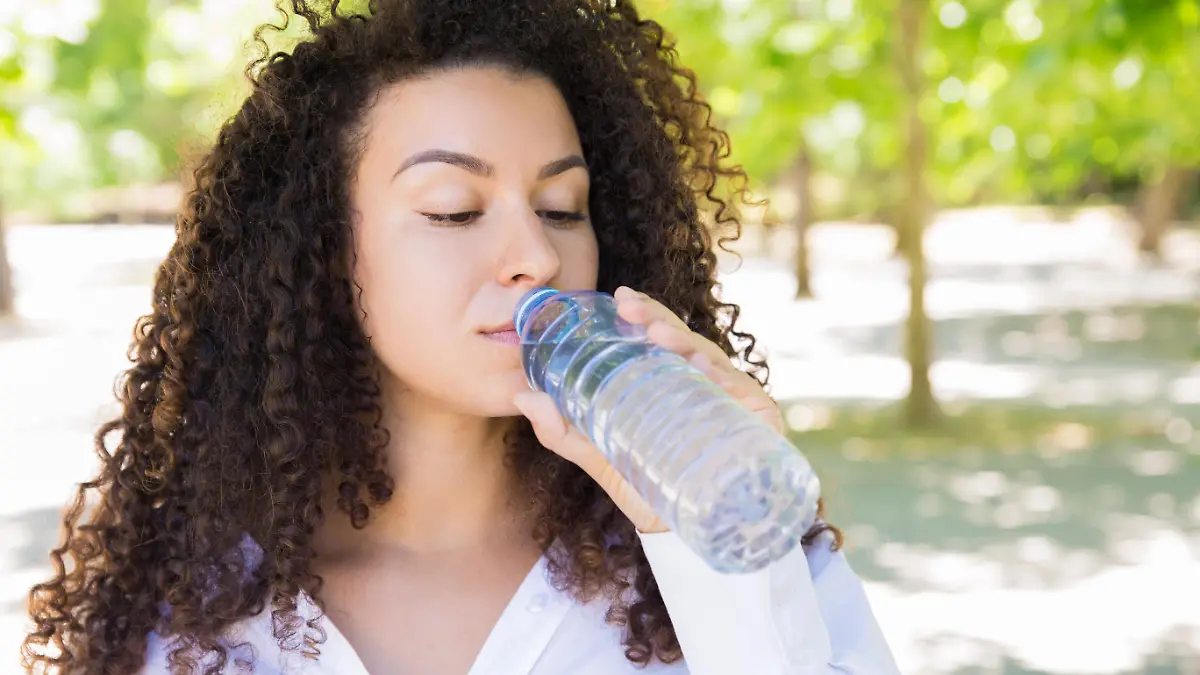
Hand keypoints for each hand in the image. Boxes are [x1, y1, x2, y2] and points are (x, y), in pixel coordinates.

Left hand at [511, 286, 784, 534]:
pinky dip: (726, 381)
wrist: (686, 540)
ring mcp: (732, 402)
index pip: (660, 339)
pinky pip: (745, 397)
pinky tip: (707, 372)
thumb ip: (563, 430)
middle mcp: (705, 384)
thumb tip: (522, 397)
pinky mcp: (757, 425)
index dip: (644, 314)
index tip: (620, 297)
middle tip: (630, 307)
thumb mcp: (601, 456)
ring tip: (659, 335)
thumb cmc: (650, 489)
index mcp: (672, 382)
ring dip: (687, 343)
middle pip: (685, 342)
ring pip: (713, 362)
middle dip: (659, 318)